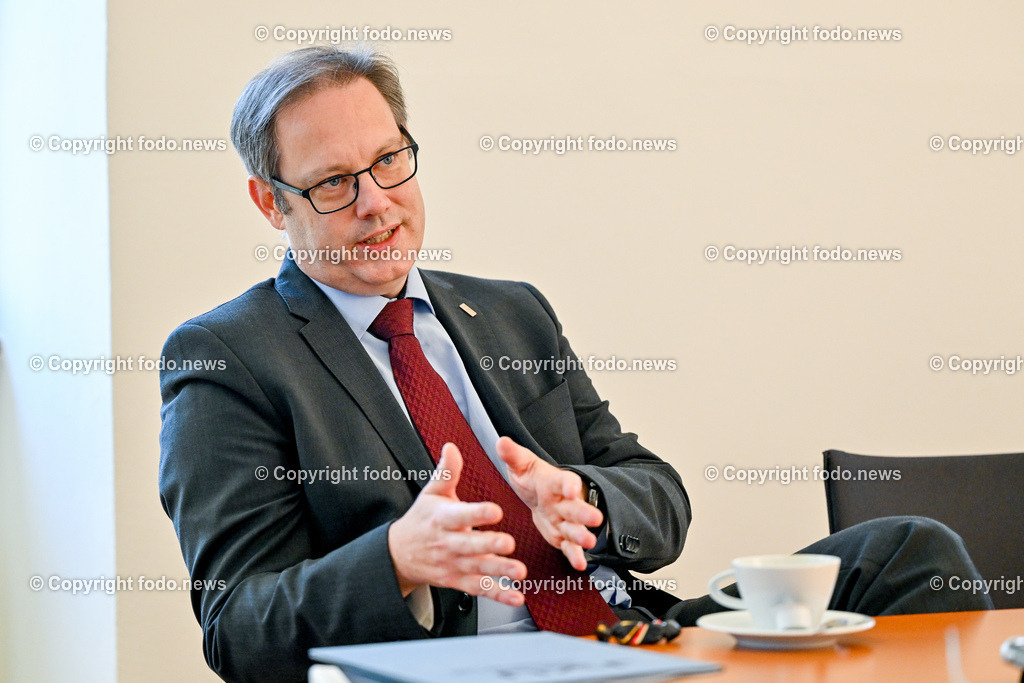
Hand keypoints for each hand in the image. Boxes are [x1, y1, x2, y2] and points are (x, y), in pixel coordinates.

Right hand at [388, 443, 526, 605]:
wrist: (399, 554)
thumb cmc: (421, 520)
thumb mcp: (431, 492)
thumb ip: (446, 471)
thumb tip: (452, 447)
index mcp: (442, 518)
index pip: (460, 515)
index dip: (478, 513)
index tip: (496, 510)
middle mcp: (448, 543)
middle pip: (470, 545)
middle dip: (489, 545)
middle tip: (509, 543)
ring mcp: (453, 564)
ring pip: (478, 569)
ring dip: (499, 572)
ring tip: (519, 572)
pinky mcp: (458, 581)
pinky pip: (479, 589)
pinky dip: (498, 594)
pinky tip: (515, 596)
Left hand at [496, 436, 602, 570]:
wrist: (538, 494)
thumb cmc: (531, 477)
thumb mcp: (521, 464)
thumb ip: (513, 455)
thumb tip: (502, 441)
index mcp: (554, 482)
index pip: (564, 481)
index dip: (569, 484)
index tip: (572, 489)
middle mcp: (564, 502)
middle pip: (575, 507)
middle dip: (584, 513)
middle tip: (596, 518)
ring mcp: (564, 520)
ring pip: (575, 528)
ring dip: (582, 535)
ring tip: (589, 542)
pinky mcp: (562, 536)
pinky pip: (569, 546)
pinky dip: (574, 554)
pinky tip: (580, 564)